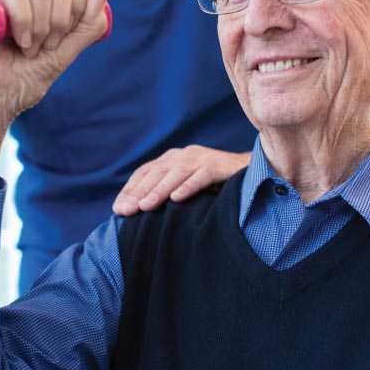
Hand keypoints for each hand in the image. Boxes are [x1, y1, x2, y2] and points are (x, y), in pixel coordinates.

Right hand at [0, 0, 112, 187]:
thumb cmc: (23, 80)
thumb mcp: (65, 53)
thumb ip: (88, 24)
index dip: (78, 7)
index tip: (62, 39)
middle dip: (60, 21)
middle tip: (45, 47)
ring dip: (40, 27)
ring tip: (27, 49)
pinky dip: (23, 20)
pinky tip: (16, 42)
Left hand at [112, 146, 250, 214]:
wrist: (251, 171)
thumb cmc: (213, 184)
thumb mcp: (186, 185)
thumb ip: (166, 192)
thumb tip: (138, 213)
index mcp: (173, 158)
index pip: (145, 172)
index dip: (131, 189)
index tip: (119, 208)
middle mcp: (184, 155)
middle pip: (157, 172)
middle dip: (139, 193)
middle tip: (127, 211)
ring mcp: (202, 159)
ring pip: (176, 173)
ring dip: (159, 190)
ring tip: (146, 207)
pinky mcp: (219, 166)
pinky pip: (202, 175)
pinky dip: (189, 186)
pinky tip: (178, 199)